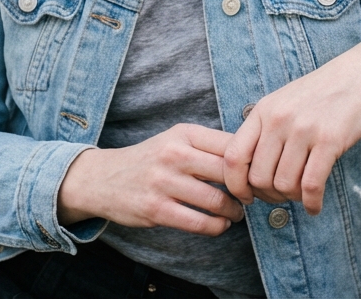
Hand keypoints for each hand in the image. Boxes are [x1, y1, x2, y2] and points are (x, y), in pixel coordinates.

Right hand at [57, 123, 244, 234]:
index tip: (256, 174)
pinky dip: (217, 227)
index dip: (251, 162)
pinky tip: (220, 224)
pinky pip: (199, 223)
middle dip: (247, 188)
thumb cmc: (151, 159)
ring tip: (237, 212)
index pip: (232, 144)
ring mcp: (164, 182)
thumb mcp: (176, 140)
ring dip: (234, 211)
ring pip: (217, 200)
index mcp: (183, 133)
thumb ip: (209, 146)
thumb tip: (254, 157)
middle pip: (228, 171)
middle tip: (252, 196)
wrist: (104, 178)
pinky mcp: (157, 209)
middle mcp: (174, 153)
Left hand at [223, 28, 360, 214]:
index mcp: (264, 110)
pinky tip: (315, 205)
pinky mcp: (330, 140)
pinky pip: (311, 185)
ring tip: (302, 195)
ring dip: (292, 199)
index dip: (235, 185)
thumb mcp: (285, 102)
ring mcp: (304, 129)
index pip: (233, 157)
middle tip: (283, 196)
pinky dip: (311, 203)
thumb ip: (266, 131)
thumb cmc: (325, 92)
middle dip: (269, 196)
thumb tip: (250, 172)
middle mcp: (279, 119)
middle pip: (258, 178)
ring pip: (283, 184)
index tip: (247, 197)